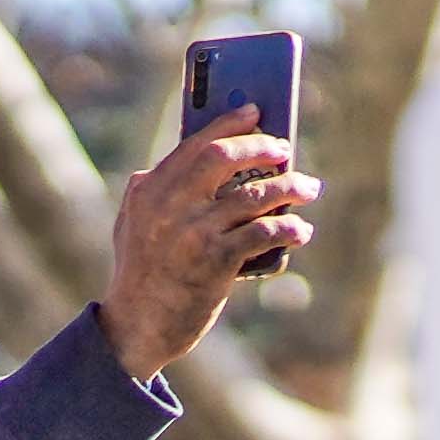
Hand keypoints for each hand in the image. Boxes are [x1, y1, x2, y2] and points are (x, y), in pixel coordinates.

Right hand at [102, 120, 317, 381]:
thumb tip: (192, 157)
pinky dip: (289, 228)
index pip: (193, 143)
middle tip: (285, 151)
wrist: (137, 328)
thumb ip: (151, 190)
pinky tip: (301, 230)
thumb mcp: (132, 225)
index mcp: (148, 190)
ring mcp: (193, 233)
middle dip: (261, 148)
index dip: (228, 124)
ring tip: (308, 188)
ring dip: (288, 188)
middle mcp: (169, 206)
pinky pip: (263, 234)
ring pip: (253, 195)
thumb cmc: (141, 275)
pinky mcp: (215, 263)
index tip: (253, 111)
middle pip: (224, 158)